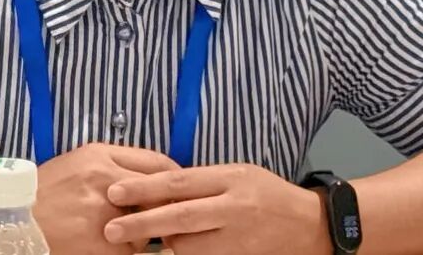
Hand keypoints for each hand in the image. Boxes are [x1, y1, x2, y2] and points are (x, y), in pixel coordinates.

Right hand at [34, 143, 179, 254]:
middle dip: (166, 205)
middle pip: (159, 192)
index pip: (158, 163)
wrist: (13, 221)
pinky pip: (131, 249)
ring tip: (128, 231)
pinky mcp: (103, 244)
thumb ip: (113, 165)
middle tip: (171, 214)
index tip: (181, 187)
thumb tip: (151, 177)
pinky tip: (110, 245)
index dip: (174, 177)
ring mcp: (105, 214)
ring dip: (145, 231)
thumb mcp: (78, 164)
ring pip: (148, 223)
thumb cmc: (47, 192)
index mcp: (100, 156)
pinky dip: (127, 249)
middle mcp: (105, 180)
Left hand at [102, 163, 330, 254]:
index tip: (114, 192)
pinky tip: (170, 254)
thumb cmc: (267, 194)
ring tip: (140, 247)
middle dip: (141, 223)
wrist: (312, 226)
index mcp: (228, 178)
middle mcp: (233, 206)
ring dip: (164, 246)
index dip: (144, 188)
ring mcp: (239, 236)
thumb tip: (158, 187)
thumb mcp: (236, 175)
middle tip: (110, 230)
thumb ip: (202, 183)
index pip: (178, 182)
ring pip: (190, 245)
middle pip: (180, 216)